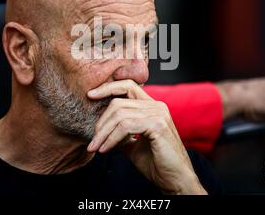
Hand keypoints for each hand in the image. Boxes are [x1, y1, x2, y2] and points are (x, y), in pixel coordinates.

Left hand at [87, 79, 206, 194]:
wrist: (174, 179)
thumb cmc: (155, 163)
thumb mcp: (132, 143)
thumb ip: (120, 132)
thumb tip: (100, 129)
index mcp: (152, 106)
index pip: (127, 85)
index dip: (108, 87)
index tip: (90, 96)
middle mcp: (156, 106)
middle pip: (118, 102)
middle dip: (101, 122)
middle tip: (92, 141)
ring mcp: (158, 114)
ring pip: (120, 114)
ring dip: (103, 133)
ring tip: (96, 147)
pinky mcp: (157, 125)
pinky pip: (126, 127)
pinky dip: (112, 138)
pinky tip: (106, 149)